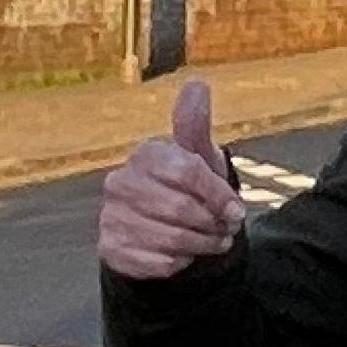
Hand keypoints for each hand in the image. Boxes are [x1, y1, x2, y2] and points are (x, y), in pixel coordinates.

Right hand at [98, 78, 243, 281]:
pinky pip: (157, 263)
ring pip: (170, 239)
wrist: (162, 231)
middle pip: (179, 209)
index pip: (187, 172)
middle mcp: (120, 183)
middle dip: (211, 223)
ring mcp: (111, 217)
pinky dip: (179, 262)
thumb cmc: (185, 189)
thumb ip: (196, 125)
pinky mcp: (110, 249)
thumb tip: (197, 84)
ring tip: (213, 242)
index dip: (217, 194)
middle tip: (226, 229)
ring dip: (201, 245)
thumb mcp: (198, 157)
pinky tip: (185, 255)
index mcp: (146, 154)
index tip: (236, 210)